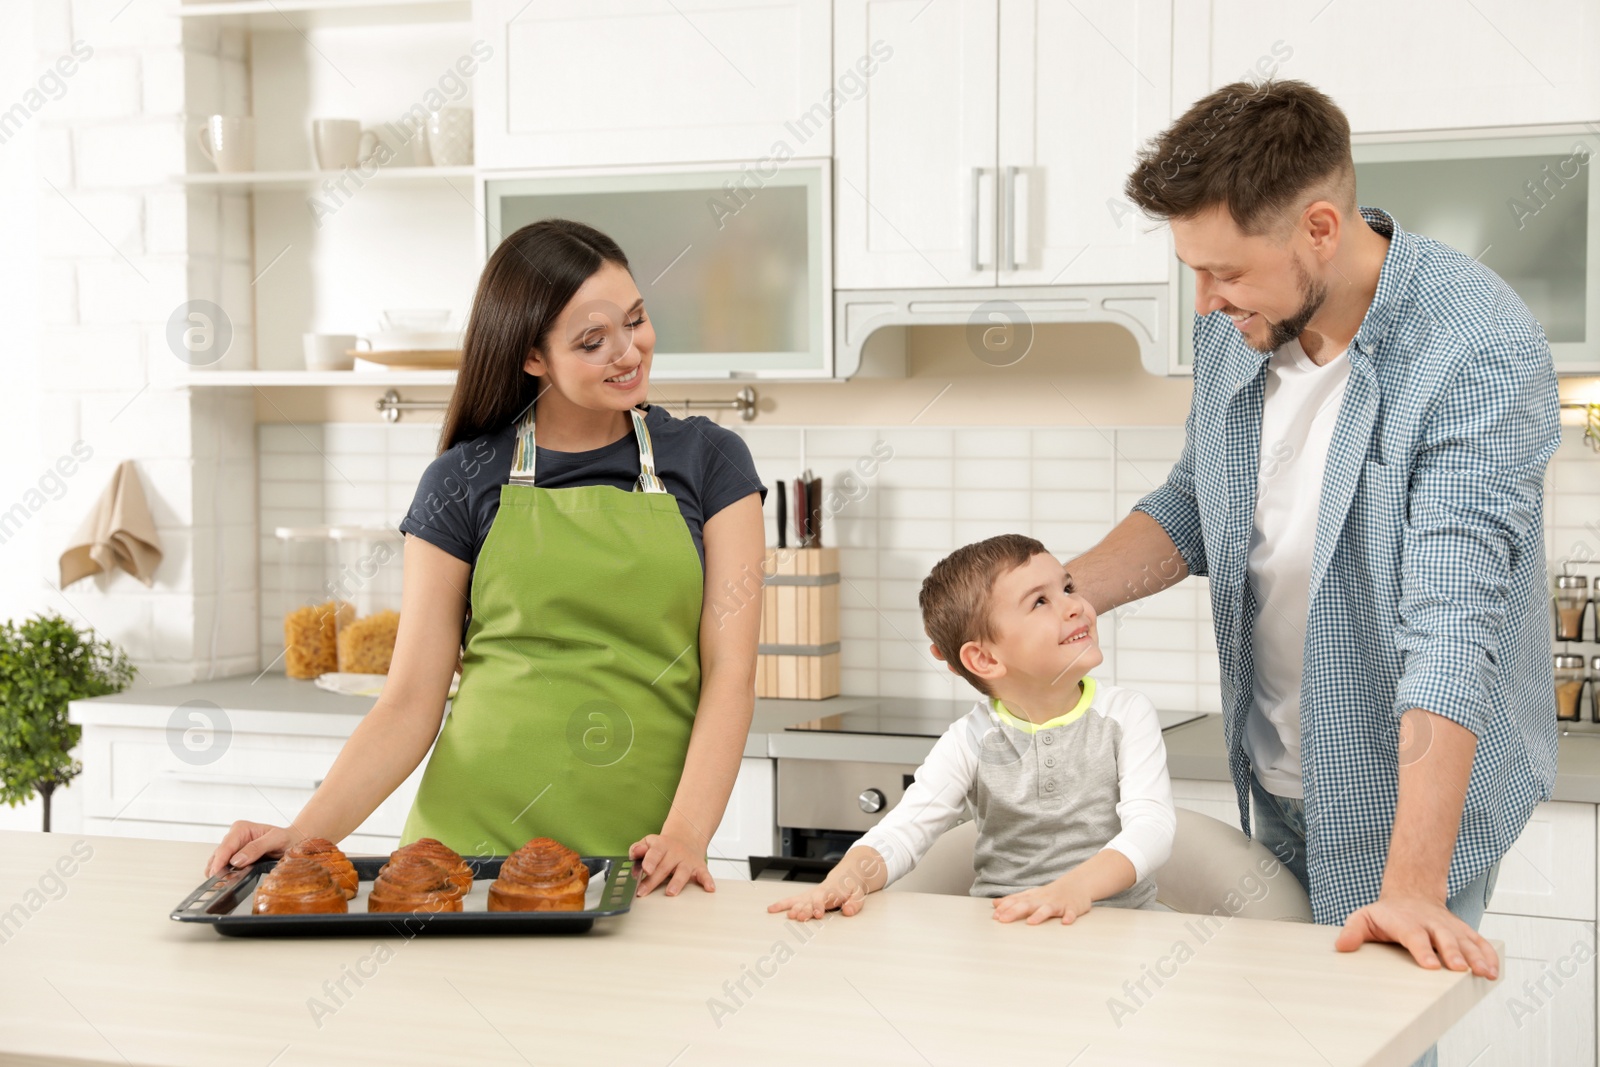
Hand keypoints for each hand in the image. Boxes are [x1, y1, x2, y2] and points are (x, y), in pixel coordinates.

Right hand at [204, 821, 304, 876]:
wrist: (293, 842)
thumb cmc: (286, 838)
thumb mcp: (276, 840)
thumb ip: (257, 848)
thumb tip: (237, 860)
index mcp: (241, 828)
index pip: (225, 846)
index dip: (219, 861)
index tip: (217, 874)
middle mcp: (234, 837)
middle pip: (219, 855)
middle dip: (219, 870)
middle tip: (223, 884)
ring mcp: (234, 848)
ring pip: (218, 862)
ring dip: (220, 874)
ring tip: (225, 884)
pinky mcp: (235, 857)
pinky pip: (224, 867)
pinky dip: (225, 875)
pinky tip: (229, 881)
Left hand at [629, 831, 714, 897]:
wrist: (686, 838)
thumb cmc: (663, 847)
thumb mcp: (649, 842)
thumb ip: (639, 849)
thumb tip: (634, 853)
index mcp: (661, 845)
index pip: (655, 852)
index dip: (650, 860)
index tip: (645, 869)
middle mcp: (676, 853)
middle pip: (664, 867)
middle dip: (653, 880)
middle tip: (643, 891)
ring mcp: (687, 861)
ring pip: (683, 872)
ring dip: (677, 882)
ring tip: (670, 892)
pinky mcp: (699, 868)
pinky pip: (704, 874)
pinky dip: (707, 881)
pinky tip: (709, 888)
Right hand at [767, 879, 866, 921]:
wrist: (846, 874)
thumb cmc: (852, 886)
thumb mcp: (859, 893)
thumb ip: (855, 903)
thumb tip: (848, 911)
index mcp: (832, 891)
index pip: (823, 898)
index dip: (819, 905)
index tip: (818, 914)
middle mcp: (819, 892)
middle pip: (809, 901)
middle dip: (804, 909)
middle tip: (800, 917)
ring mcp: (811, 895)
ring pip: (799, 900)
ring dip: (793, 907)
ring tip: (789, 915)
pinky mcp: (806, 897)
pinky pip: (792, 900)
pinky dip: (781, 904)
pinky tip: (771, 909)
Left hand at [993, 875, 1094, 924]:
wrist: (1077, 883)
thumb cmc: (1050, 893)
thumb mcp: (1031, 895)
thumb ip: (1014, 900)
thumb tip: (995, 904)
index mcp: (1033, 897)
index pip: (1016, 901)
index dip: (1005, 908)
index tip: (995, 916)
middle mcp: (1043, 900)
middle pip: (1027, 905)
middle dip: (1014, 912)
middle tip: (1003, 920)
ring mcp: (1058, 903)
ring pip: (1047, 909)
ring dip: (1039, 915)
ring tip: (1031, 922)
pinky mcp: (1072, 908)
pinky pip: (1071, 913)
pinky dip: (1069, 917)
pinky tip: (1066, 922)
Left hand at [1335, 889, 1499, 977]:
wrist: (1411, 894)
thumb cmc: (1387, 914)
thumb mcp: (1364, 917)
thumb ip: (1353, 931)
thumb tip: (1341, 946)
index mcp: (1406, 923)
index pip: (1415, 937)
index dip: (1423, 951)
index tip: (1430, 965)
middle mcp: (1431, 924)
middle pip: (1444, 939)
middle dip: (1452, 954)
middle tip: (1459, 969)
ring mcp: (1449, 928)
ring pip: (1466, 942)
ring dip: (1476, 957)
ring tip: (1484, 974)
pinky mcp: (1463, 932)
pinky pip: (1479, 943)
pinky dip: (1489, 955)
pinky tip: (1494, 971)